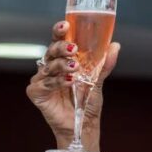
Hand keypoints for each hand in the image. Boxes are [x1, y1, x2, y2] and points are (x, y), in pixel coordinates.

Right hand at [26, 20, 120, 146]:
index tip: (65, 25)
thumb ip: (103, 65)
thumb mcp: (97, 81)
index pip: (58, 41)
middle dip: (61, 47)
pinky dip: (56, 81)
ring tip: (75, 68)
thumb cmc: (87, 103)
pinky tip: (68, 81)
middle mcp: (50, 67)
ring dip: (61, 65)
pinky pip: (44, 84)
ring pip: (48, 66)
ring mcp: (41, 79)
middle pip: (51, 51)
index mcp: (62, 60)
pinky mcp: (36, 93)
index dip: (59, 31)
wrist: (83, 125)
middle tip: (73, 49)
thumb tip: (115, 46)